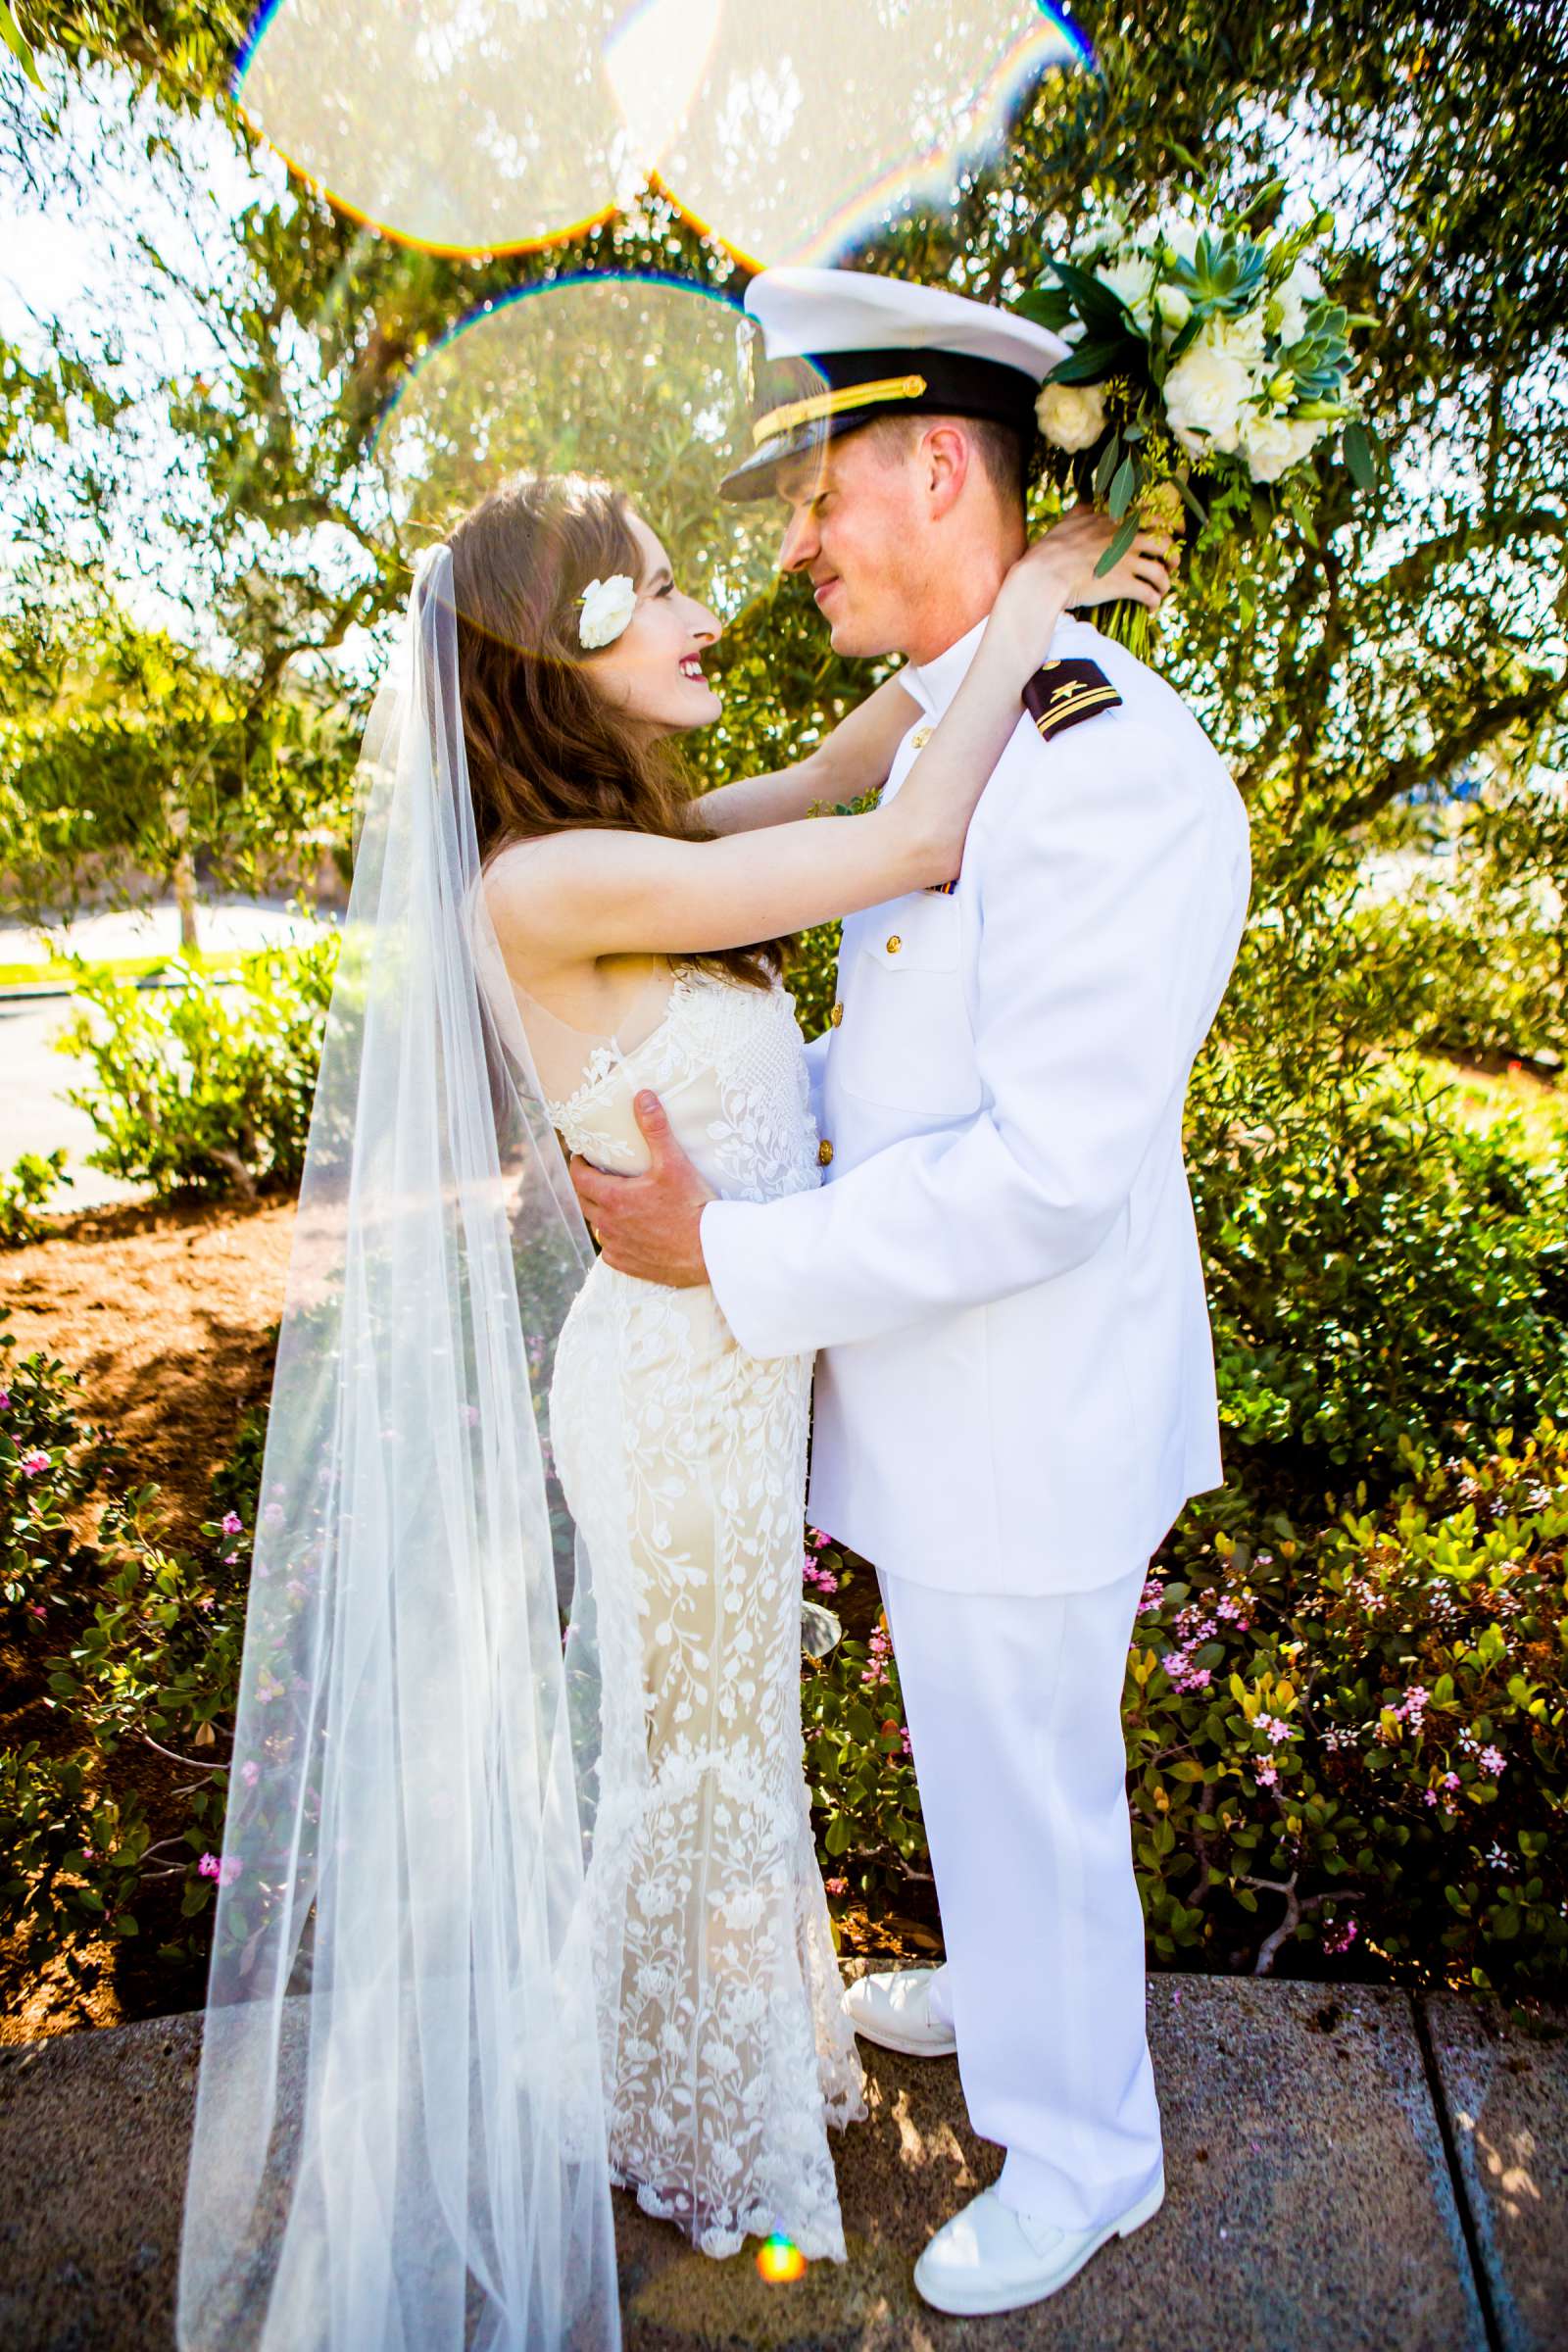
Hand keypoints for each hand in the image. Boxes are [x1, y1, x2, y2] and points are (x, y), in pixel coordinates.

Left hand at [568, 1092, 715, 1286]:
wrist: (710, 1251)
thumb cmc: (691, 1206)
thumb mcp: (673, 1163)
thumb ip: (655, 1129)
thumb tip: (642, 1096)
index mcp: (613, 1198)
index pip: (579, 1179)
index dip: (578, 1165)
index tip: (583, 1156)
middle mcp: (608, 1225)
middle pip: (585, 1202)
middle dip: (588, 1186)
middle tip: (598, 1175)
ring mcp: (618, 1247)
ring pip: (598, 1227)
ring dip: (602, 1214)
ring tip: (615, 1203)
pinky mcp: (629, 1265)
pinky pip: (611, 1252)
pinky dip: (615, 1240)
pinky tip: (627, 1234)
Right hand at [1004, 505, 1175, 618]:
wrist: (1046, 575)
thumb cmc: (1050, 550)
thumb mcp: (1067, 522)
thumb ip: (1082, 511)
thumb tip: (1087, 504)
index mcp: (1114, 522)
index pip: (1151, 516)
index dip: (1169, 524)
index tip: (1176, 533)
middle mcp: (1125, 538)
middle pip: (1164, 543)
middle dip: (1173, 556)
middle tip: (1171, 566)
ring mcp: (1126, 561)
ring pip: (1161, 571)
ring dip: (1166, 583)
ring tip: (1162, 591)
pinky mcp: (1123, 584)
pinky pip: (1150, 594)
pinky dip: (1155, 602)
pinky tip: (1151, 608)